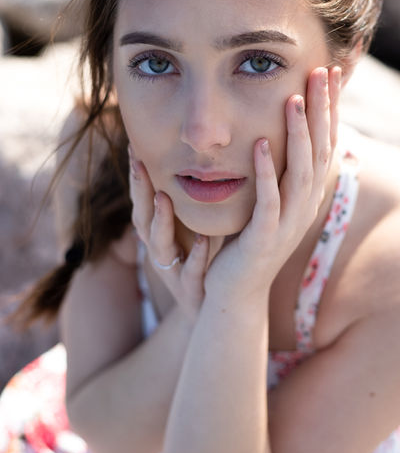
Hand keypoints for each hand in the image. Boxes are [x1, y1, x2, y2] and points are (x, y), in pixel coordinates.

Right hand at [128, 148, 208, 321]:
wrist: (212, 308)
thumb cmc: (201, 260)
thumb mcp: (192, 226)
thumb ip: (189, 198)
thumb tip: (196, 156)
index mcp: (158, 232)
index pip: (143, 199)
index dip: (136, 175)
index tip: (134, 145)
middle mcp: (158, 249)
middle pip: (142, 216)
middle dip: (140, 189)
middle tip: (139, 161)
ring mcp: (172, 270)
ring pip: (159, 244)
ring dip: (161, 219)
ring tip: (164, 197)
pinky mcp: (190, 290)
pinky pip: (191, 271)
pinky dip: (195, 257)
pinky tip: (204, 240)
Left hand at [203, 66, 340, 302]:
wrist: (236, 291)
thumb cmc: (250, 241)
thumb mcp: (272, 201)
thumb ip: (280, 170)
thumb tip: (285, 134)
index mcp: (307, 194)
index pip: (325, 142)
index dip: (329, 108)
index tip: (329, 72)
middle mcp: (305, 205)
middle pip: (319, 150)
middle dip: (321, 110)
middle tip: (321, 72)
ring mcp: (287, 222)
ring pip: (299, 172)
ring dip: (297, 135)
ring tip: (293, 100)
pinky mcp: (264, 237)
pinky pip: (268, 200)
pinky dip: (266, 172)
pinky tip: (260, 145)